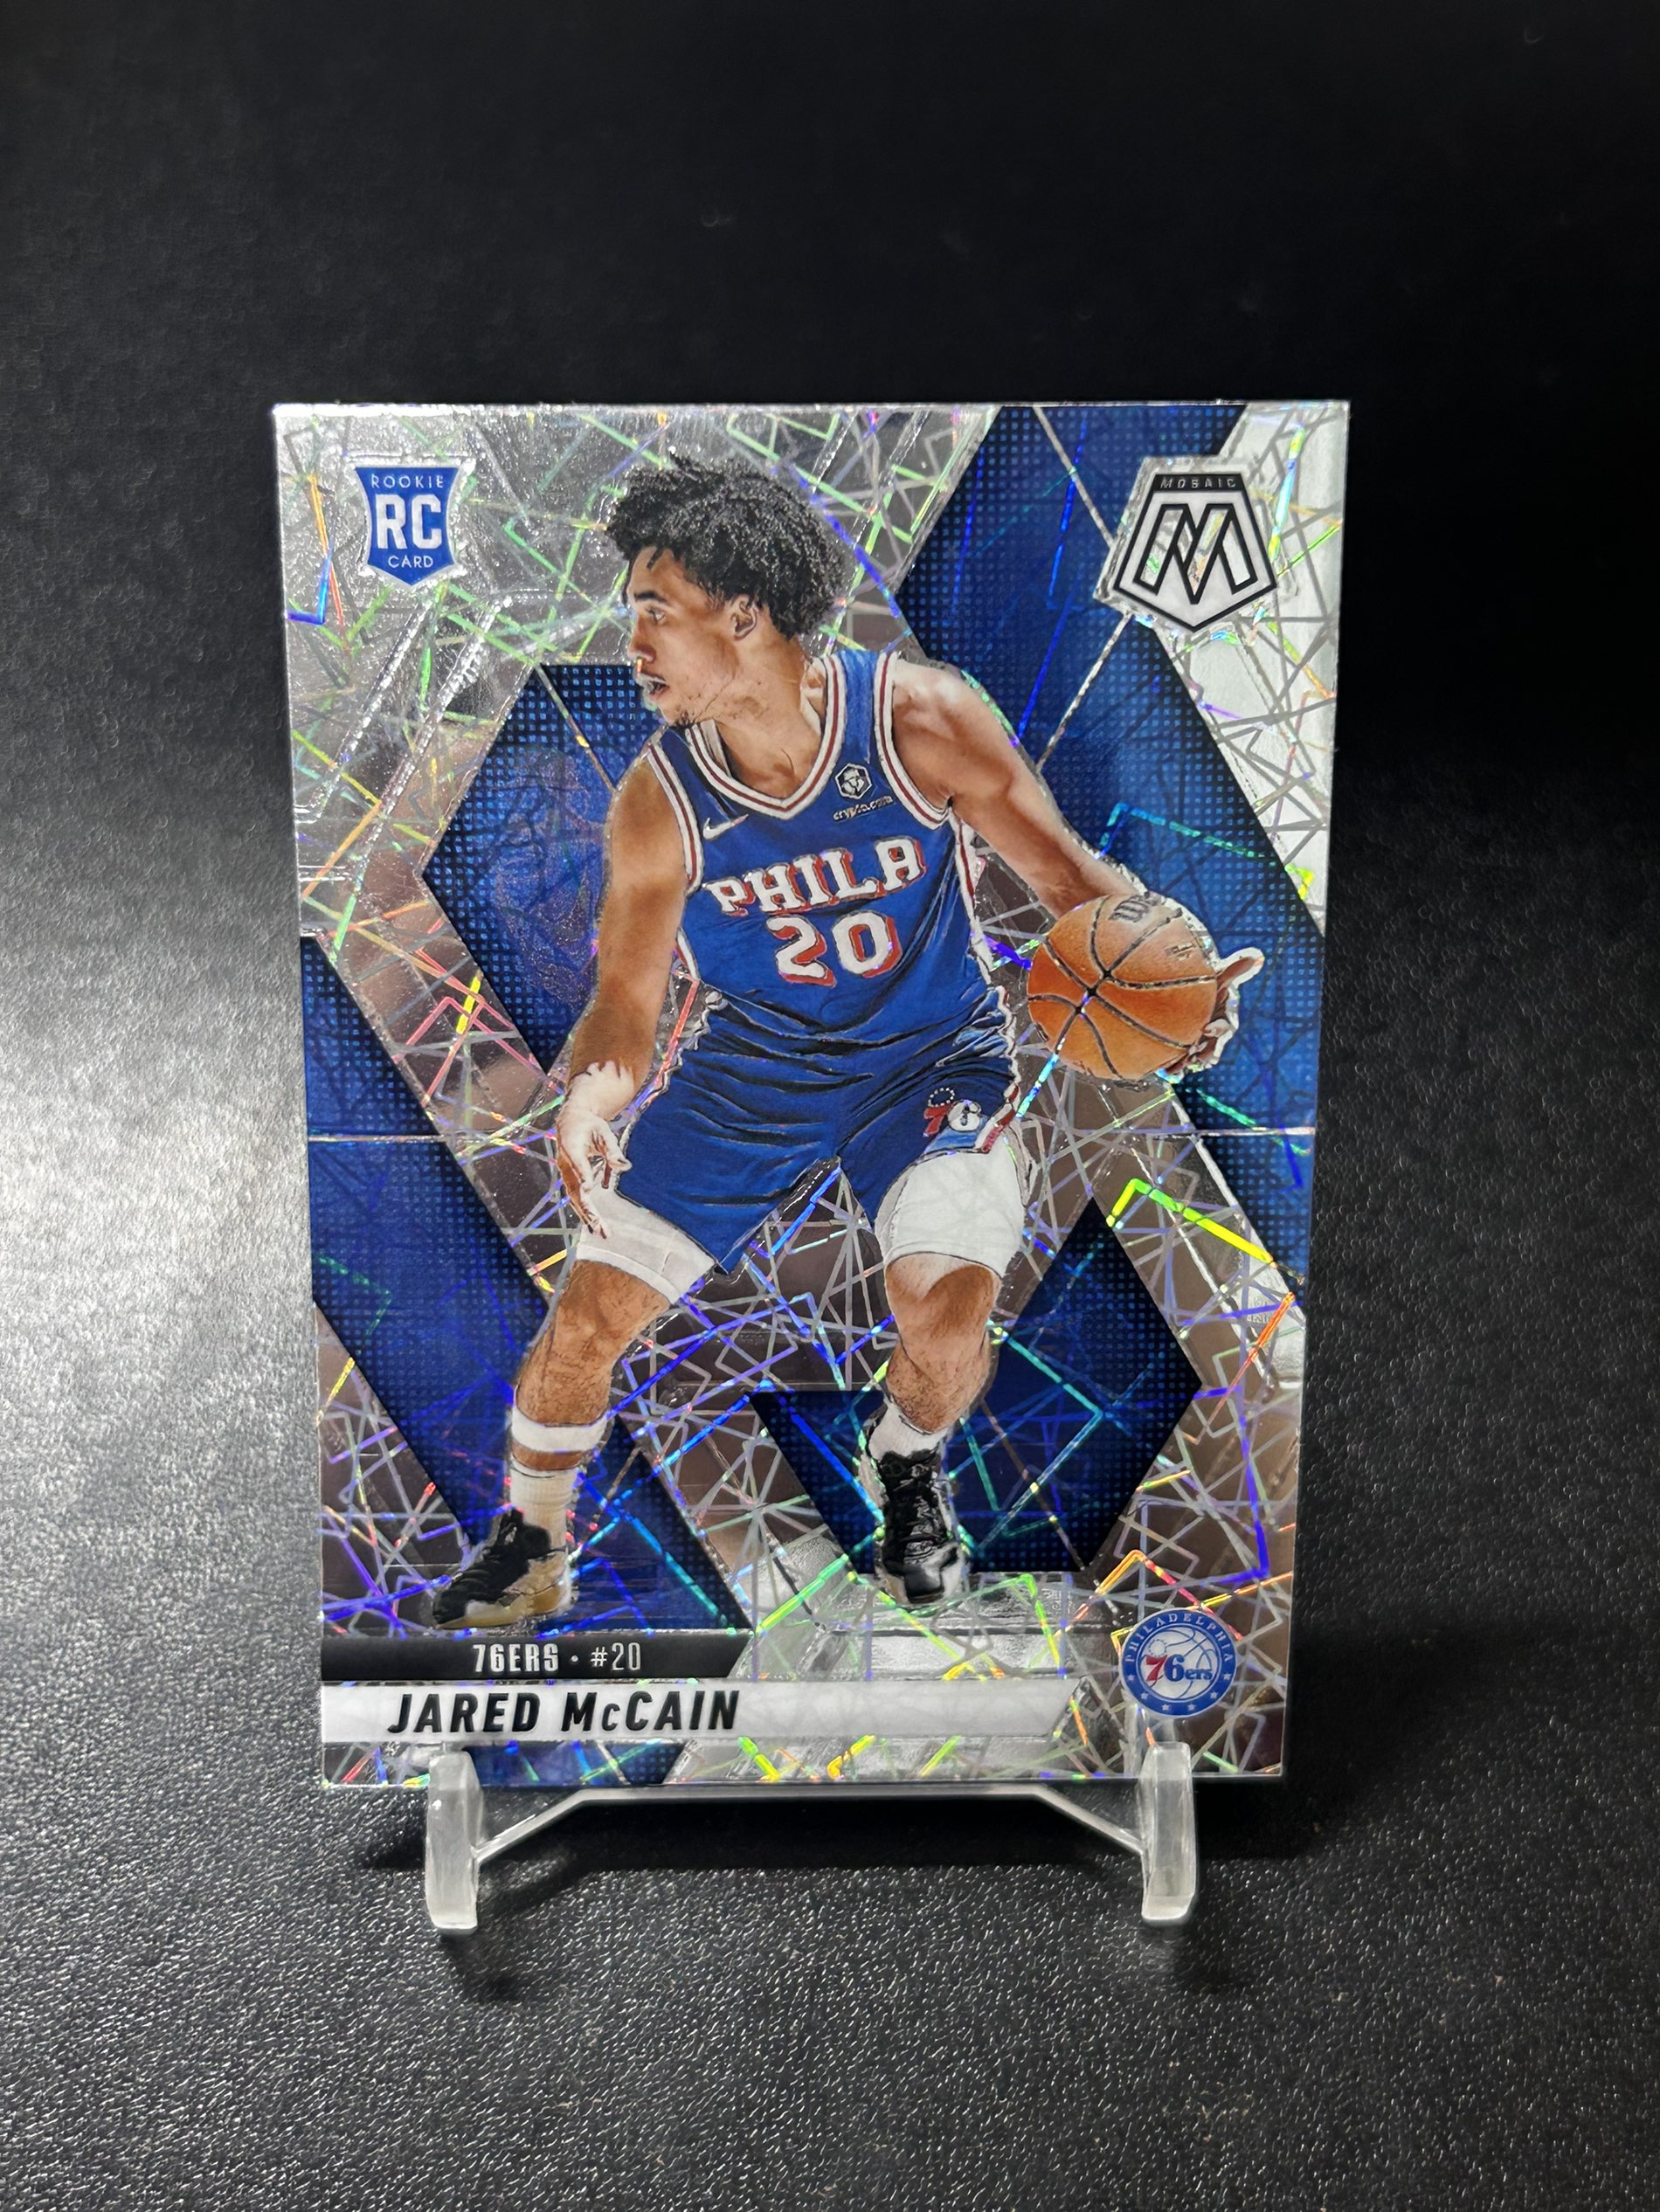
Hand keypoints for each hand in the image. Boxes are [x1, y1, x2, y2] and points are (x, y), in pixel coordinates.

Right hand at [555, 1100, 627, 1234]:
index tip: (589, 1188)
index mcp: (571, 1146)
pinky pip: (579, 1198)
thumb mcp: (603, 1132)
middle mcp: (566, 1164)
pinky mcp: (573, 1180)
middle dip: (586, 1210)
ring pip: (576, 1198)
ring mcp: (568, 1174)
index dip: (583, 1175)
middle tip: (599, 1228)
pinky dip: (587, 1211)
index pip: (577, 1163)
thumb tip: (625, 1166)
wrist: (572, 1121)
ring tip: (601, 1232)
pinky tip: (597, 1225)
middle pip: (575, 1191)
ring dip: (588, 1216)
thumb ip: (612, 1149)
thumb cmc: (589, 1125)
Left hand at [1168, 945, 1264, 1076]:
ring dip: (1186, 1063)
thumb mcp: (1221, 975)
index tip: (1205, 1028)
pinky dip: (1174, 1066)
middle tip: (1194, 1058)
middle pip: (1211, 1048)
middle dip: (1203, 1054)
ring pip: (1195, 1056)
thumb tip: (1257, 955)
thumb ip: (1236, 969)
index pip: (1224, 1027)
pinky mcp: (1187, 1046)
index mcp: (1225, 1019)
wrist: (1195, 991)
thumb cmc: (1211, 983)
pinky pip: (1181, 1059)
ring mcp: (1200, 1041)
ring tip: (1176, 1070)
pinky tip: (1163, 1070)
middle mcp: (1214, 1034)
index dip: (1216, 1029)